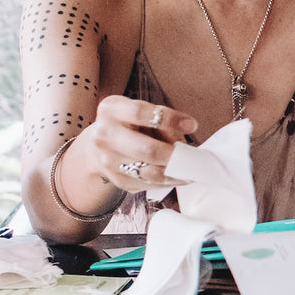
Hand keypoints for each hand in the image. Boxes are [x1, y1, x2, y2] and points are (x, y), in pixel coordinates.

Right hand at [76, 96, 198, 193]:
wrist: (100, 145)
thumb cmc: (130, 124)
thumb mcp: (142, 112)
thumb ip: (163, 120)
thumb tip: (187, 131)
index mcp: (111, 110)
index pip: (140, 113)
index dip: (169, 119)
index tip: (192, 125)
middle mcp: (104, 136)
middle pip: (146, 149)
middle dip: (174, 155)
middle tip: (193, 158)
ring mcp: (108, 161)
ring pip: (149, 172)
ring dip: (175, 172)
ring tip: (192, 171)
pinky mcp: (117, 180)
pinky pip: (148, 184)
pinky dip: (168, 181)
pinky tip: (179, 176)